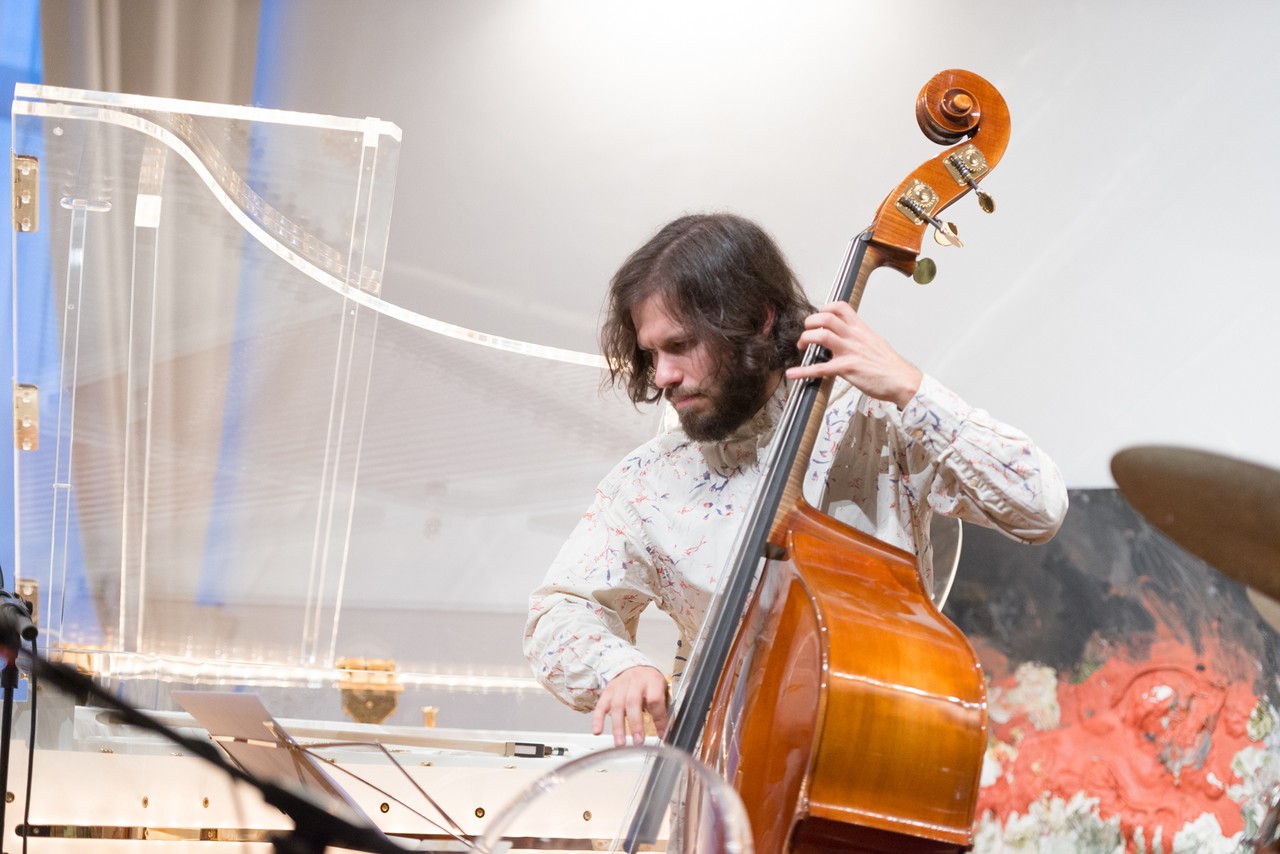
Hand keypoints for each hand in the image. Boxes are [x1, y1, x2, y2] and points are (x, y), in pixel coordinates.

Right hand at [592, 665, 669, 746]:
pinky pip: (601, 705)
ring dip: (618, 727)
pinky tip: (597, 731)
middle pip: (633, 702)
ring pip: (617, 706)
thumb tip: (666, 732)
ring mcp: (619, 686)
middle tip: (638, 741)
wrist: (635, 668)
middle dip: (635, 724)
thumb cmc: (650, 683)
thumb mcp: (662, 691)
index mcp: (652, 681)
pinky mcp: (608, 691)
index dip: (659, 718)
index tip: (661, 734)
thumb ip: (664, 710)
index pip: (655, 700)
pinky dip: (598, 719)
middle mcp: (635, 682)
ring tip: (620, 743)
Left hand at [785, 302, 921, 408]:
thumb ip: (860, 338)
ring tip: (801, 346)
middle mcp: (854, 337)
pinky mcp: (846, 368)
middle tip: (806, 331)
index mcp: (861, 329)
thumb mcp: (875, 343)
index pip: (841, 307)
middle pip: (826, 318)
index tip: (818, 315)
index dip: (825, 308)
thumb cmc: (890, 366)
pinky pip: (820, 368)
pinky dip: (803, 371)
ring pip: (821, 336)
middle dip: (810, 322)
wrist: (902, 380)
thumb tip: (848, 338)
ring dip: (805, 339)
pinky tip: (793, 374)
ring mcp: (849, 351)